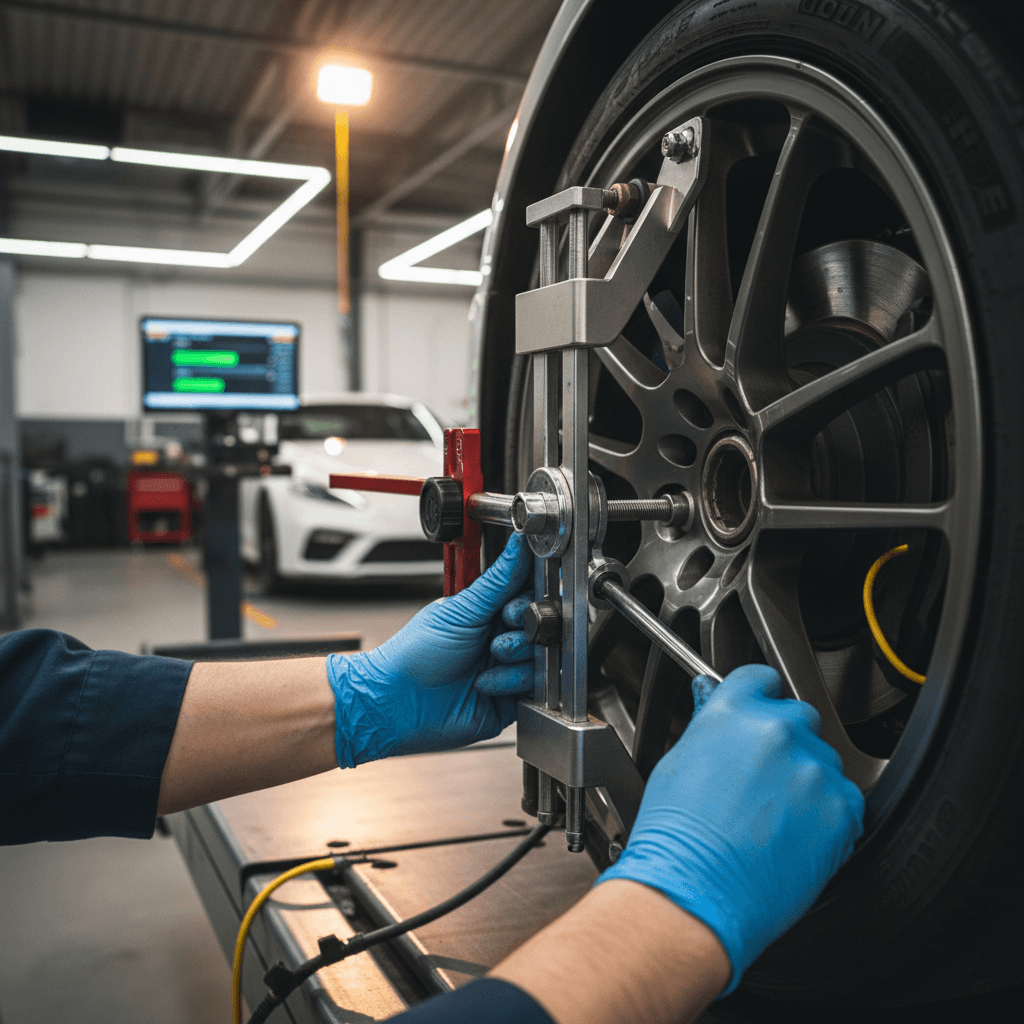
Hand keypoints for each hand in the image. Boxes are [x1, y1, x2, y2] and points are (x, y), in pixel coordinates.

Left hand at [327, 533, 533, 767]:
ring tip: (489, 658)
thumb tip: (520, 543)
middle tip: (498, 635)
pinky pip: (531, 687)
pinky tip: (484, 683)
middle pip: (541, 627)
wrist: (399, 699)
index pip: (530, 596)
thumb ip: (498, 580)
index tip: (512, 609)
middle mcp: (503, 636)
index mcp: (491, 610)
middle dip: (523, 631)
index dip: (530, 601)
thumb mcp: (461, 611)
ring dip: (515, 657)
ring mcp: (508, 667)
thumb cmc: (416, 652)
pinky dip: (510, 682)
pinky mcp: (510, 698)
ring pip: (540, 657)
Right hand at [597, 664, 864, 994]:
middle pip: (800, 717)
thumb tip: (721, 712)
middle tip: (765, 778)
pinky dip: (829, 814)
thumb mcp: (679, 761)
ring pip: (824, 761)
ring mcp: (812, 768)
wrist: (696, 890)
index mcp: (734, 711)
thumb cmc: (677, 836)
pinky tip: (796, 834)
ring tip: (776, 816)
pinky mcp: (841, 808)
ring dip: (807, 780)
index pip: (762, 678)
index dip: (761, 696)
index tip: (762, 709)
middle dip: (786, 742)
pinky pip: (846, 799)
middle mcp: (777, 730)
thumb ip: (711, 728)